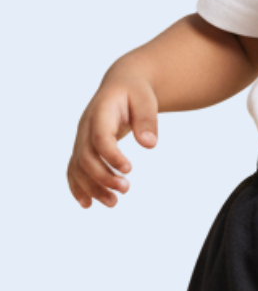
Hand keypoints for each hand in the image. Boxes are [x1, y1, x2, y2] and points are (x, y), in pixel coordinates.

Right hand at [67, 72, 158, 208]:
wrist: (121, 86)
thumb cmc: (135, 93)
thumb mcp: (145, 100)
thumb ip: (147, 120)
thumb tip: (150, 144)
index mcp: (100, 112)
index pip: (100, 138)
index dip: (111, 156)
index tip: (129, 170)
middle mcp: (86, 127)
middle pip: (86, 156)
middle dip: (103, 177)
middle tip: (126, 189)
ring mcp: (82, 139)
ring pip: (79, 167)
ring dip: (92, 188)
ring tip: (113, 203)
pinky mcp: (84, 148)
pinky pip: (74, 169)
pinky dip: (78, 187)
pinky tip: (87, 204)